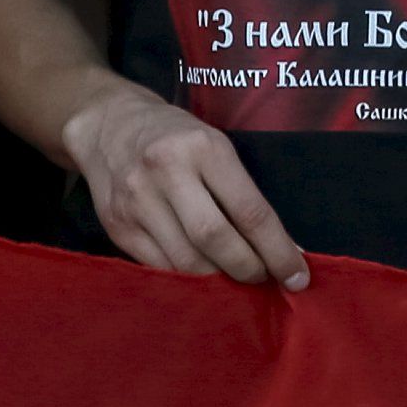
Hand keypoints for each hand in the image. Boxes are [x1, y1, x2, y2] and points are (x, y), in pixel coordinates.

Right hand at [65, 84, 308, 286]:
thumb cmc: (177, 137)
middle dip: (248, 269)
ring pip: (185, 262)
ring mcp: (137, 201)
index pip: (249, 211)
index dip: (277, 250)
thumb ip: (243, 194)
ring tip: (236, 280)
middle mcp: (167, 173)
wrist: (109, 125)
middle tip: (265, 279)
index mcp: (203, 149)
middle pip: (214, 239)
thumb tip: (283, 248)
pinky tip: (203, 278)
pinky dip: (187, 279)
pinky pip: (159, 268)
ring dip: (218, 281)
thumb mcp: (215, 146)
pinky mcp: (117, 226)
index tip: (297, 275)